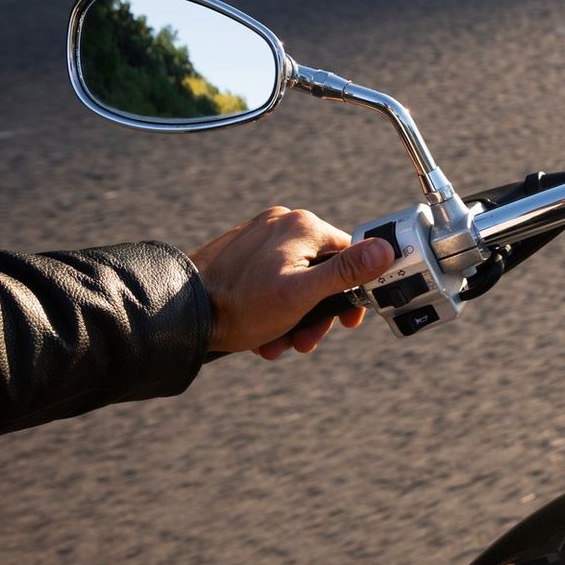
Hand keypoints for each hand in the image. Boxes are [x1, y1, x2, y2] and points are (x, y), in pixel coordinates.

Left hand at [189, 207, 395, 358]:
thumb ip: (347, 272)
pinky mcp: (242, 251)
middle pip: (322, 271)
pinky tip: (263, 331)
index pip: (351, 254)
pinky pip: (272, 279)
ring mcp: (259, 235)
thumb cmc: (240, 306)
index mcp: (303, 226)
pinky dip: (273, 307)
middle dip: (317, 312)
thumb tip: (386, 250)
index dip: (354, 291)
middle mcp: (282, 223)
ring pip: (296, 279)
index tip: (347, 320)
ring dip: (294, 316)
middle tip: (306, 340)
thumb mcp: (303, 294)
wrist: (179, 312)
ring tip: (278, 342)